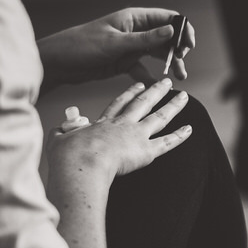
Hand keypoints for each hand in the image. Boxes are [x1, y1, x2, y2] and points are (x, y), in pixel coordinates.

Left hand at [37, 8, 196, 89]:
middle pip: (166, 38)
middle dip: (177, 50)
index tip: (188, 45)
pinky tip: (156, 85)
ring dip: (168, 64)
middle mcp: (135, 31)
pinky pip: (143, 68)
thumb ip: (145, 39)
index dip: (182, 30)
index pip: (167, 18)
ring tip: (177, 77)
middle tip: (181, 64)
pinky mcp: (124, 62)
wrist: (57, 63)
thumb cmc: (80, 45)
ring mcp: (130, 47)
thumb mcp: (116, 43)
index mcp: (134, 18)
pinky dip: (151, 77)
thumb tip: (171, 31)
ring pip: (157, 54)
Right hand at [47, 78, 191, 181]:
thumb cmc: (68, 156)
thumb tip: (57, 130)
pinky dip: (180, 136)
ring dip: (173, 106)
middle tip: (165, 82)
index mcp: (103, 122)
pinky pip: (167, 143)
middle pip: (143, 103)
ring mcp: (136, 136)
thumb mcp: (59, 139)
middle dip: (155, 91)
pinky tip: (190, 129)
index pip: (119, 104)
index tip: (139, 85)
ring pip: (159, 117)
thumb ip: (61, 132)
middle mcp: (123, 125)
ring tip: (184, 97)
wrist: (81, 164)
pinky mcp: (145, 151)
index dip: (130, 94)